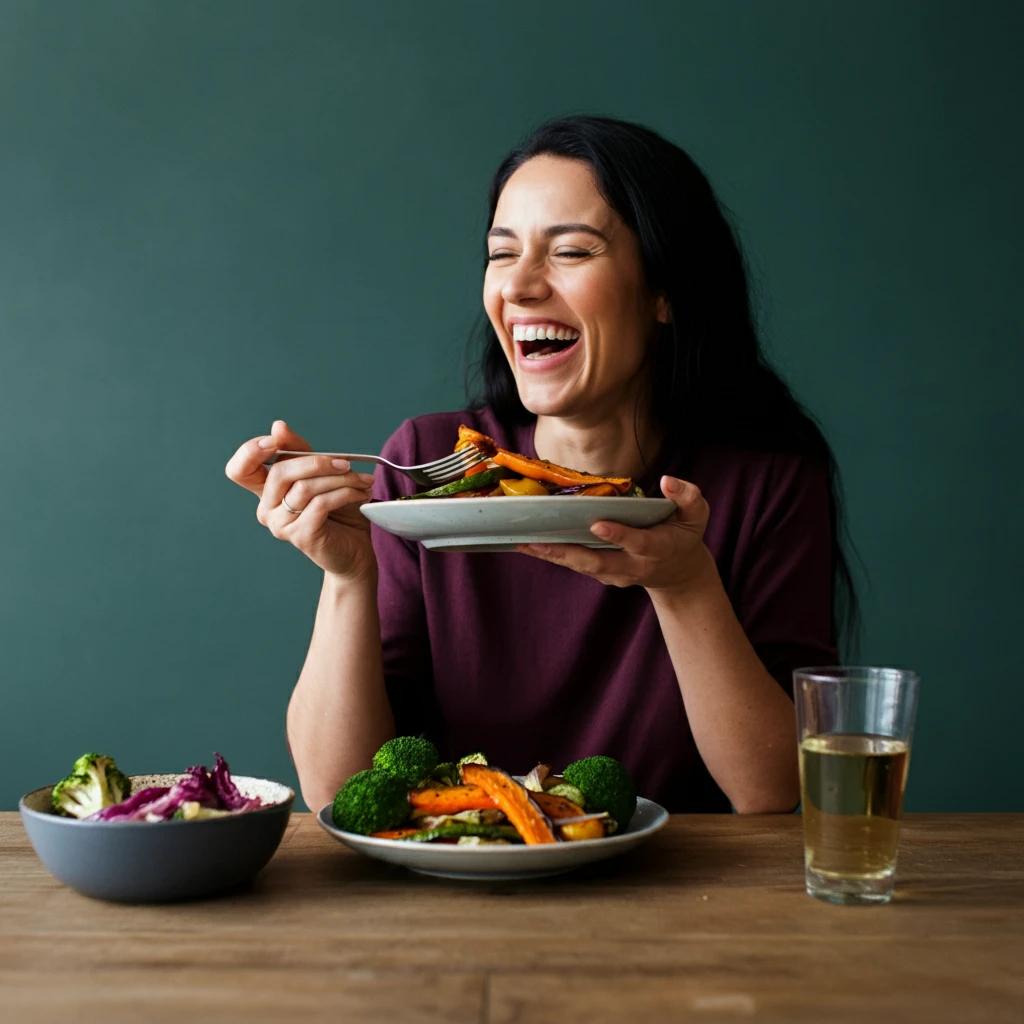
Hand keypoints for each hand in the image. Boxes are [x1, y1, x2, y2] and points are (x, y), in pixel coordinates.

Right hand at [225, 419, 377, 581]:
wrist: (355, 549)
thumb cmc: (338, 512)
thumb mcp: (319, 474)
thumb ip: (299, 451)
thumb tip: (278, 426)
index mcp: (267, 491)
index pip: (239, 470)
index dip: (249, 452)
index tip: (275, 441)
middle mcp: (267, 509)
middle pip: (280, 473)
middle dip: (317, 462)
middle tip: (346, 462)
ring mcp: (281, 525)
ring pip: (304, 488)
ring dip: (340, 478)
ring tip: (363, 480)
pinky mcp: (300, 536)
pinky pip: (320, 504)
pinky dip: (345, 493)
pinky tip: (361, 493)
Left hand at [517, 475, 714, 595]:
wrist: (679, 573)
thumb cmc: (685, 535)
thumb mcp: (696, 514)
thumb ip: (687, 496)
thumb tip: (667, 480)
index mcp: (658, 548)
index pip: (638, 543)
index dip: (618, 535)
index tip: (597, 523)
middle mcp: (633, 566)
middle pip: (599, 562)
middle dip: (568, 553)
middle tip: (538, 541)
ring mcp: (615, 573)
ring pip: (581, 566)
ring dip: (552, 555)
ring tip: (523, 541)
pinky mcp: (601, 573)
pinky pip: (575, 564)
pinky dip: (552, 555)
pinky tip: (528, 543)